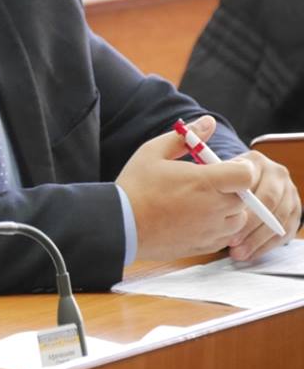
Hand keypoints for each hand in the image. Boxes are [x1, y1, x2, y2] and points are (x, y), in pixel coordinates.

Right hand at [116, 115, 253, 260]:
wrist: (121, 225)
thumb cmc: (135, 187)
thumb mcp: (153, 152)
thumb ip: (186, 137)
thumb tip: (209, 123)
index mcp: (204, 182)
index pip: (246, 175)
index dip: (239, 168)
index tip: (225, 167)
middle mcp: (214, 208)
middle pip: (245, 196)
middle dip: (231, 188)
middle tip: (206, 184)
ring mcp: (211, 230)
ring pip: (239, 218)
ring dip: (228, 209)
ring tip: (201, 202)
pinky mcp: (205, 245)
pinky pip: (227, 236)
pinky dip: (219, 227)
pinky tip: (196, 218)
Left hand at [227, 150, 299, 260]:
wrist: (244, 180)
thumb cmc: (224, 181)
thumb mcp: (217, 174)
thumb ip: (217, 183)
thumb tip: (212, 202)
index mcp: (256, 161)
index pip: (252, 184)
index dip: (239, 205)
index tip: (224, 221)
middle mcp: (277, 174)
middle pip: (269, 203)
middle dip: (249, 226)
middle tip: (231, 243)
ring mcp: (290, 192)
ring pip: (278, 220)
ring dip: (257, 240)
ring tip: (238, 253)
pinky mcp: (295, 210)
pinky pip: (285, 232)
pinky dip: (266, 245)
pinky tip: (250, 254)